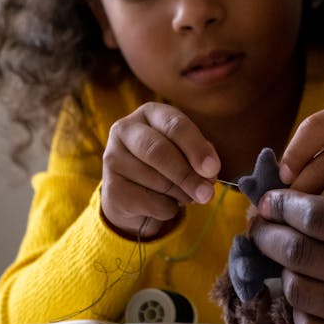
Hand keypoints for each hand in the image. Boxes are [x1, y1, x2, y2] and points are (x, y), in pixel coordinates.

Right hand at [101, 102, 219, 238]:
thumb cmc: (167, 167)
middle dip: (187, 175)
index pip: (174, 125)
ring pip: (157, 180)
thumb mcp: (187, 154)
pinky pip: (150, 203)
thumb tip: (208, 173)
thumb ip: (200, 158)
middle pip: (159, 151)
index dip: (196, 147)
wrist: (135, 197)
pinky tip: (162, 203)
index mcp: (150, 113)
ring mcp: (113, 158)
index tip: (212, 168)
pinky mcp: (111, 188)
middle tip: (206, 193)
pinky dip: (167, 209)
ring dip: (180, 194)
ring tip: (181, 194)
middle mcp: (125, 129)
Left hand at [250, 190, 323, 323]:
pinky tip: (304, 292)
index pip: (322, 217)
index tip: (270, 201)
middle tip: (261, 226)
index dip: (284, 206)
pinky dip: (298, 309)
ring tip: (282, 258)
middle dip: (269, 235)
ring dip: (282, 271)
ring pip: (302, 293)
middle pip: (304, 255)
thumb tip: (289, 208)